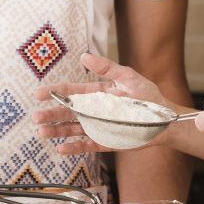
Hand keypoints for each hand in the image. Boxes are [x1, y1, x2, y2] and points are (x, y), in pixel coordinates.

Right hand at [33, 52, 172, 153]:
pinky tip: (61, 148)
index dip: (55, 92)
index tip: (39, 94)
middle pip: (68, 112)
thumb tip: (84, 56)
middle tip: (36, 118)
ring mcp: (99, 126)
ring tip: (43, 133)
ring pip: (73, 129)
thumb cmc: (149, 96)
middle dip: (51, 114)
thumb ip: (107, 68)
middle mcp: (95, 110)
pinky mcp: (107, 141)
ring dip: (58, 131)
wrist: (166, 119)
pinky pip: (87, 145)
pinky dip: (74, 147)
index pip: (72, 91)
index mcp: (98, 92)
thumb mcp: (128, 77)